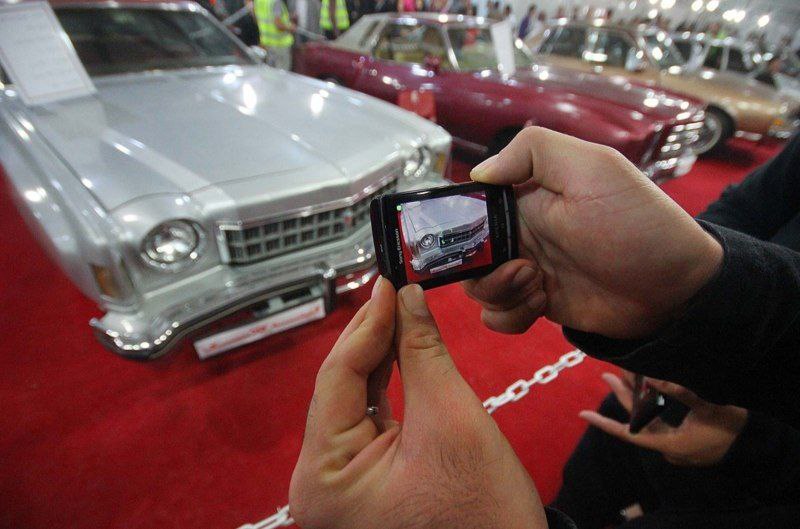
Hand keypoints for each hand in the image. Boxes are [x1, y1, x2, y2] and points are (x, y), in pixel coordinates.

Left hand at [289, 278, 546, 528]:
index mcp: (323, 477)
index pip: (336, 379)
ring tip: (398, 312)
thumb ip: (422, 352)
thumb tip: (407, 297)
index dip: (365, 326)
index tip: (386, 284)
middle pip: (341, 390)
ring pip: (354, 402)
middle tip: (392, 291)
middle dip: (370, 339)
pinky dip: (385, 387)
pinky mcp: (360, 484)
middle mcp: (318, 484)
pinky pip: (367, 423)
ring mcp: (337, 486)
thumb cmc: (483, 512)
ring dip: (378, 358)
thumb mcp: (451, 420)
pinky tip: (398, 350)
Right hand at [463, 127, 722, 338]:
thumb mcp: (592, 168)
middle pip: (466, 253)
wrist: (677, 289)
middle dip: (481, 267)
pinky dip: (510, 315)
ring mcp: (528, 270)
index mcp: (527, 196)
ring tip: (538, 285)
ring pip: (478, 287)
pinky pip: (498, 316)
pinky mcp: (538, 303)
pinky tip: (542, 304)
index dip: (459, 223)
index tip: (470, 241)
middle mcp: (522, 232)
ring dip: (498, 292)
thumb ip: (533, 150)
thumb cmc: (638, 224)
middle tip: (522, 268)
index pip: (471, 206)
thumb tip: (479, 172)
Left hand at [581, 372, 747, 465]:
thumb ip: (678, 392)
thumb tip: (652, 377)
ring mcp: (674, 444)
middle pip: (637, 421)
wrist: (755, 444)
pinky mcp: (681, 438)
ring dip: (636, 397)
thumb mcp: (706, 406)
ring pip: (648, 419)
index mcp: (669, 445)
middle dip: (623, 396)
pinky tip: (645, 387)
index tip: (583, 414)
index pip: (629, 433)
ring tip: (624, 374)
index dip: (604, 424)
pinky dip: (650, 404)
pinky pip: (658, 420)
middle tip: (609, 373)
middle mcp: (667, 447)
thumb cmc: (731, 426)